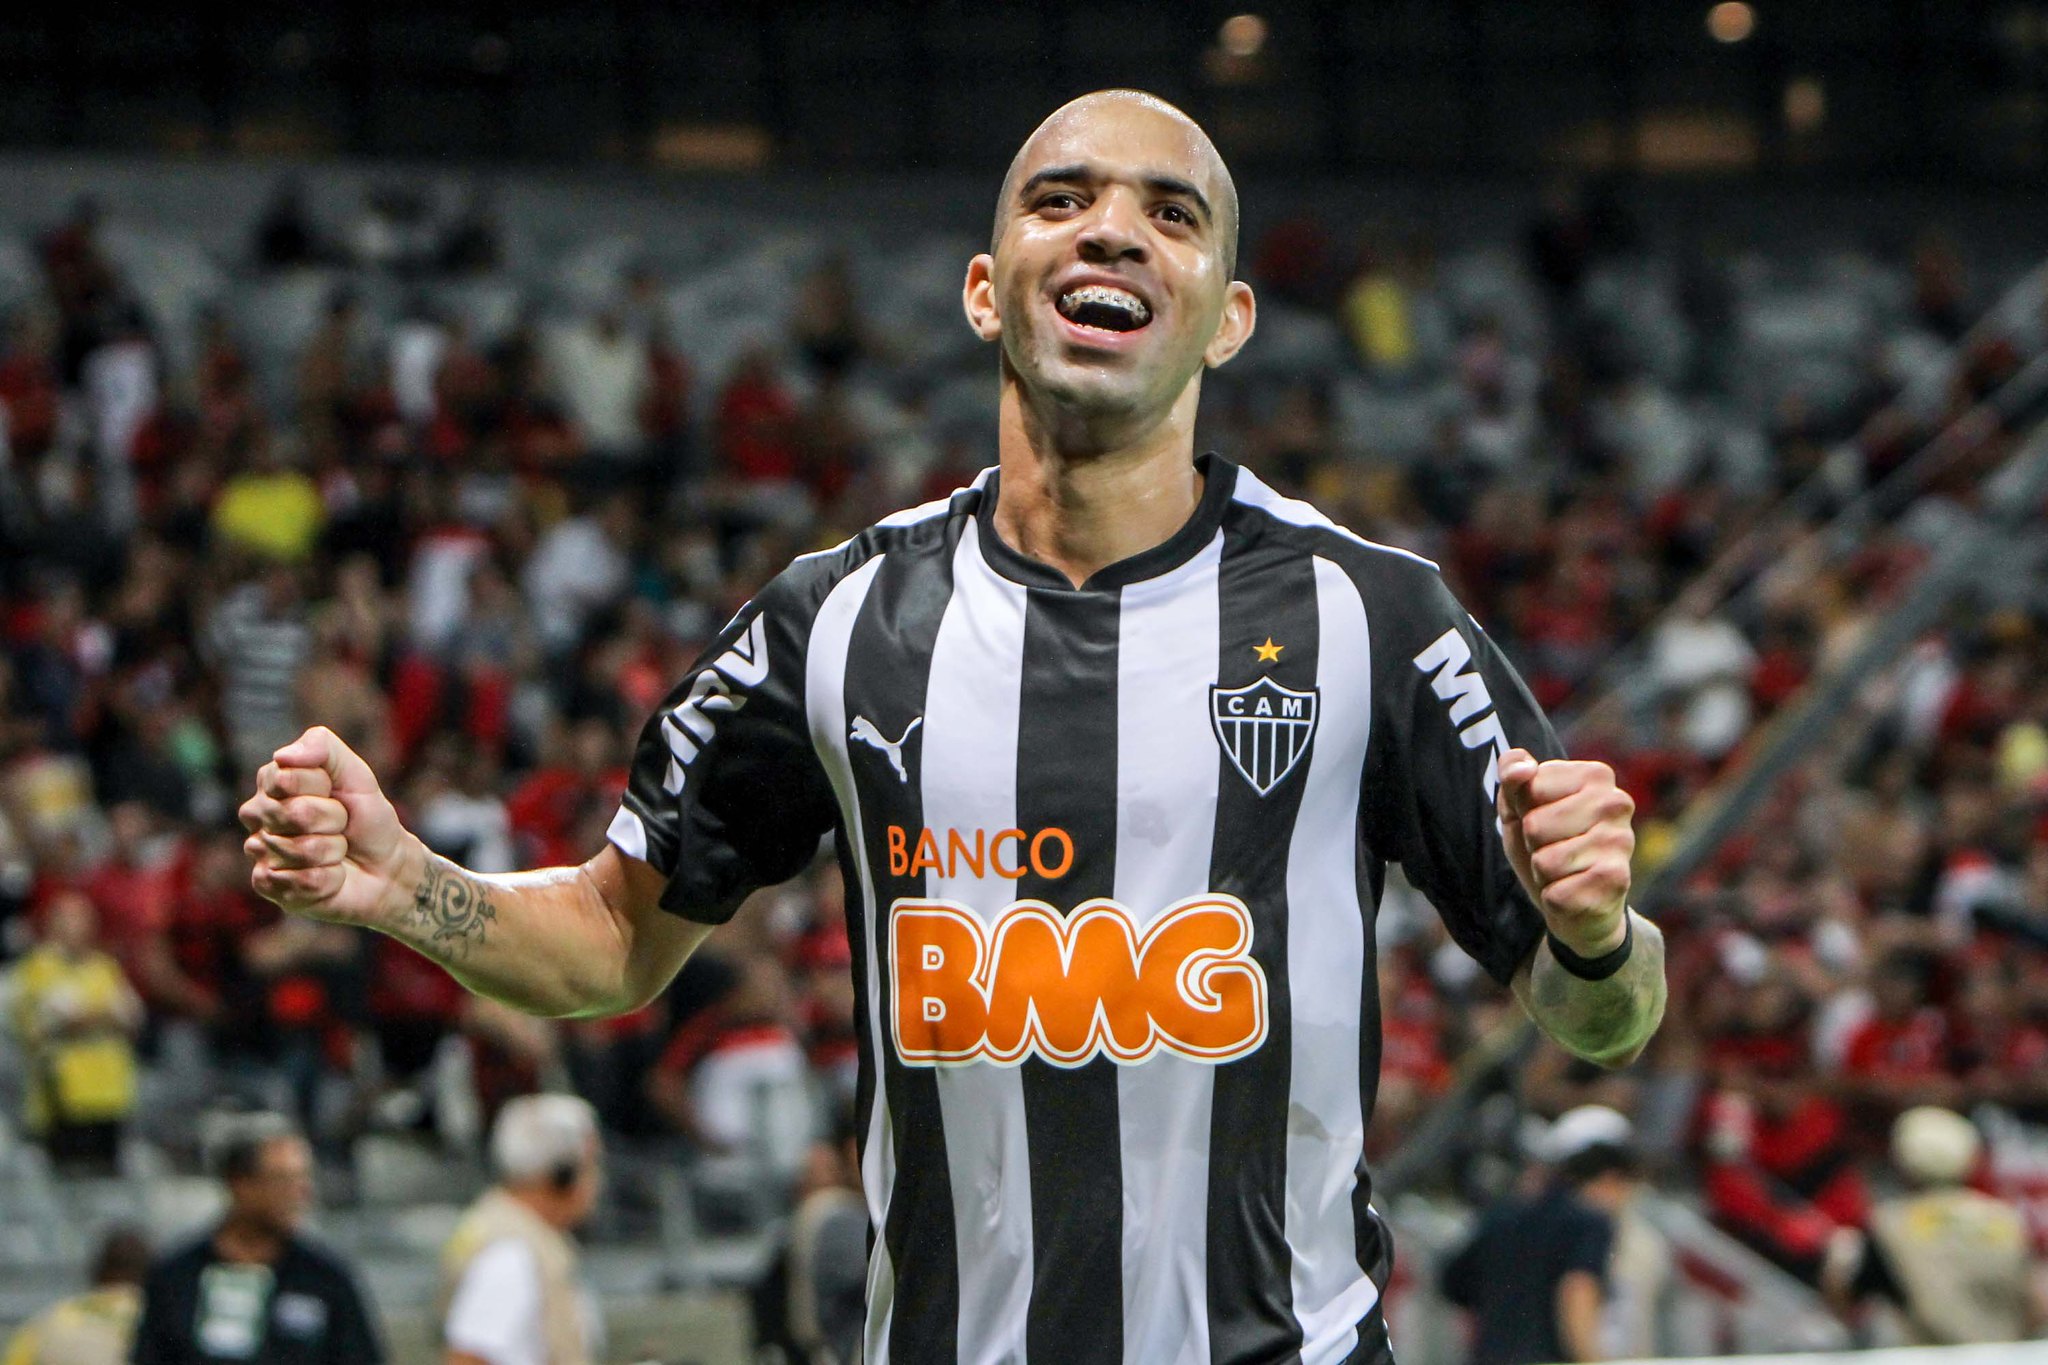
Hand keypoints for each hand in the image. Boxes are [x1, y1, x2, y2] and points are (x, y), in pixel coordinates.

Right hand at [239, 726, 420, 929]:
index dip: (324, 788)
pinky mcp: (269, 887)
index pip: (287, 778)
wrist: (384, 865)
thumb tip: (282, 756)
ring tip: (335, 851)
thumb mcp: (355, 773)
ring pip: (301, 850)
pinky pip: (302, 881)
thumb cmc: (365, 817)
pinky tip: (328, 876)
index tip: (336, 794)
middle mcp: (258, 815)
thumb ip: (322, 747)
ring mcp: (261, 852)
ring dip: (333, 851)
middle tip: (340, 825)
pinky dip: (329, 879)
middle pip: (296, 813)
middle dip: (333, 819)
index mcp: (272, 782)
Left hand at [1496, 748, 1634, 956]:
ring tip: (1565, 871)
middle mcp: (1617, 803)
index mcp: (1596, 776)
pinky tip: (1575, 892)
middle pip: (1535, 825)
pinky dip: (1554, 898)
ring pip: (1544, 860)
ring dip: (1544, 872)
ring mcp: (1621, 843)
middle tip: (1555, 849)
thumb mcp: (1520, 807)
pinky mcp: (1617, 881)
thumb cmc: (1549, 845)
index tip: (1545, 819)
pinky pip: (1556, 892)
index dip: (1525, 811)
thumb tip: (1520, 768)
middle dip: (1534, 844)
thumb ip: (1512, 776)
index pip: (1530, 787)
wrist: (1581, 906)